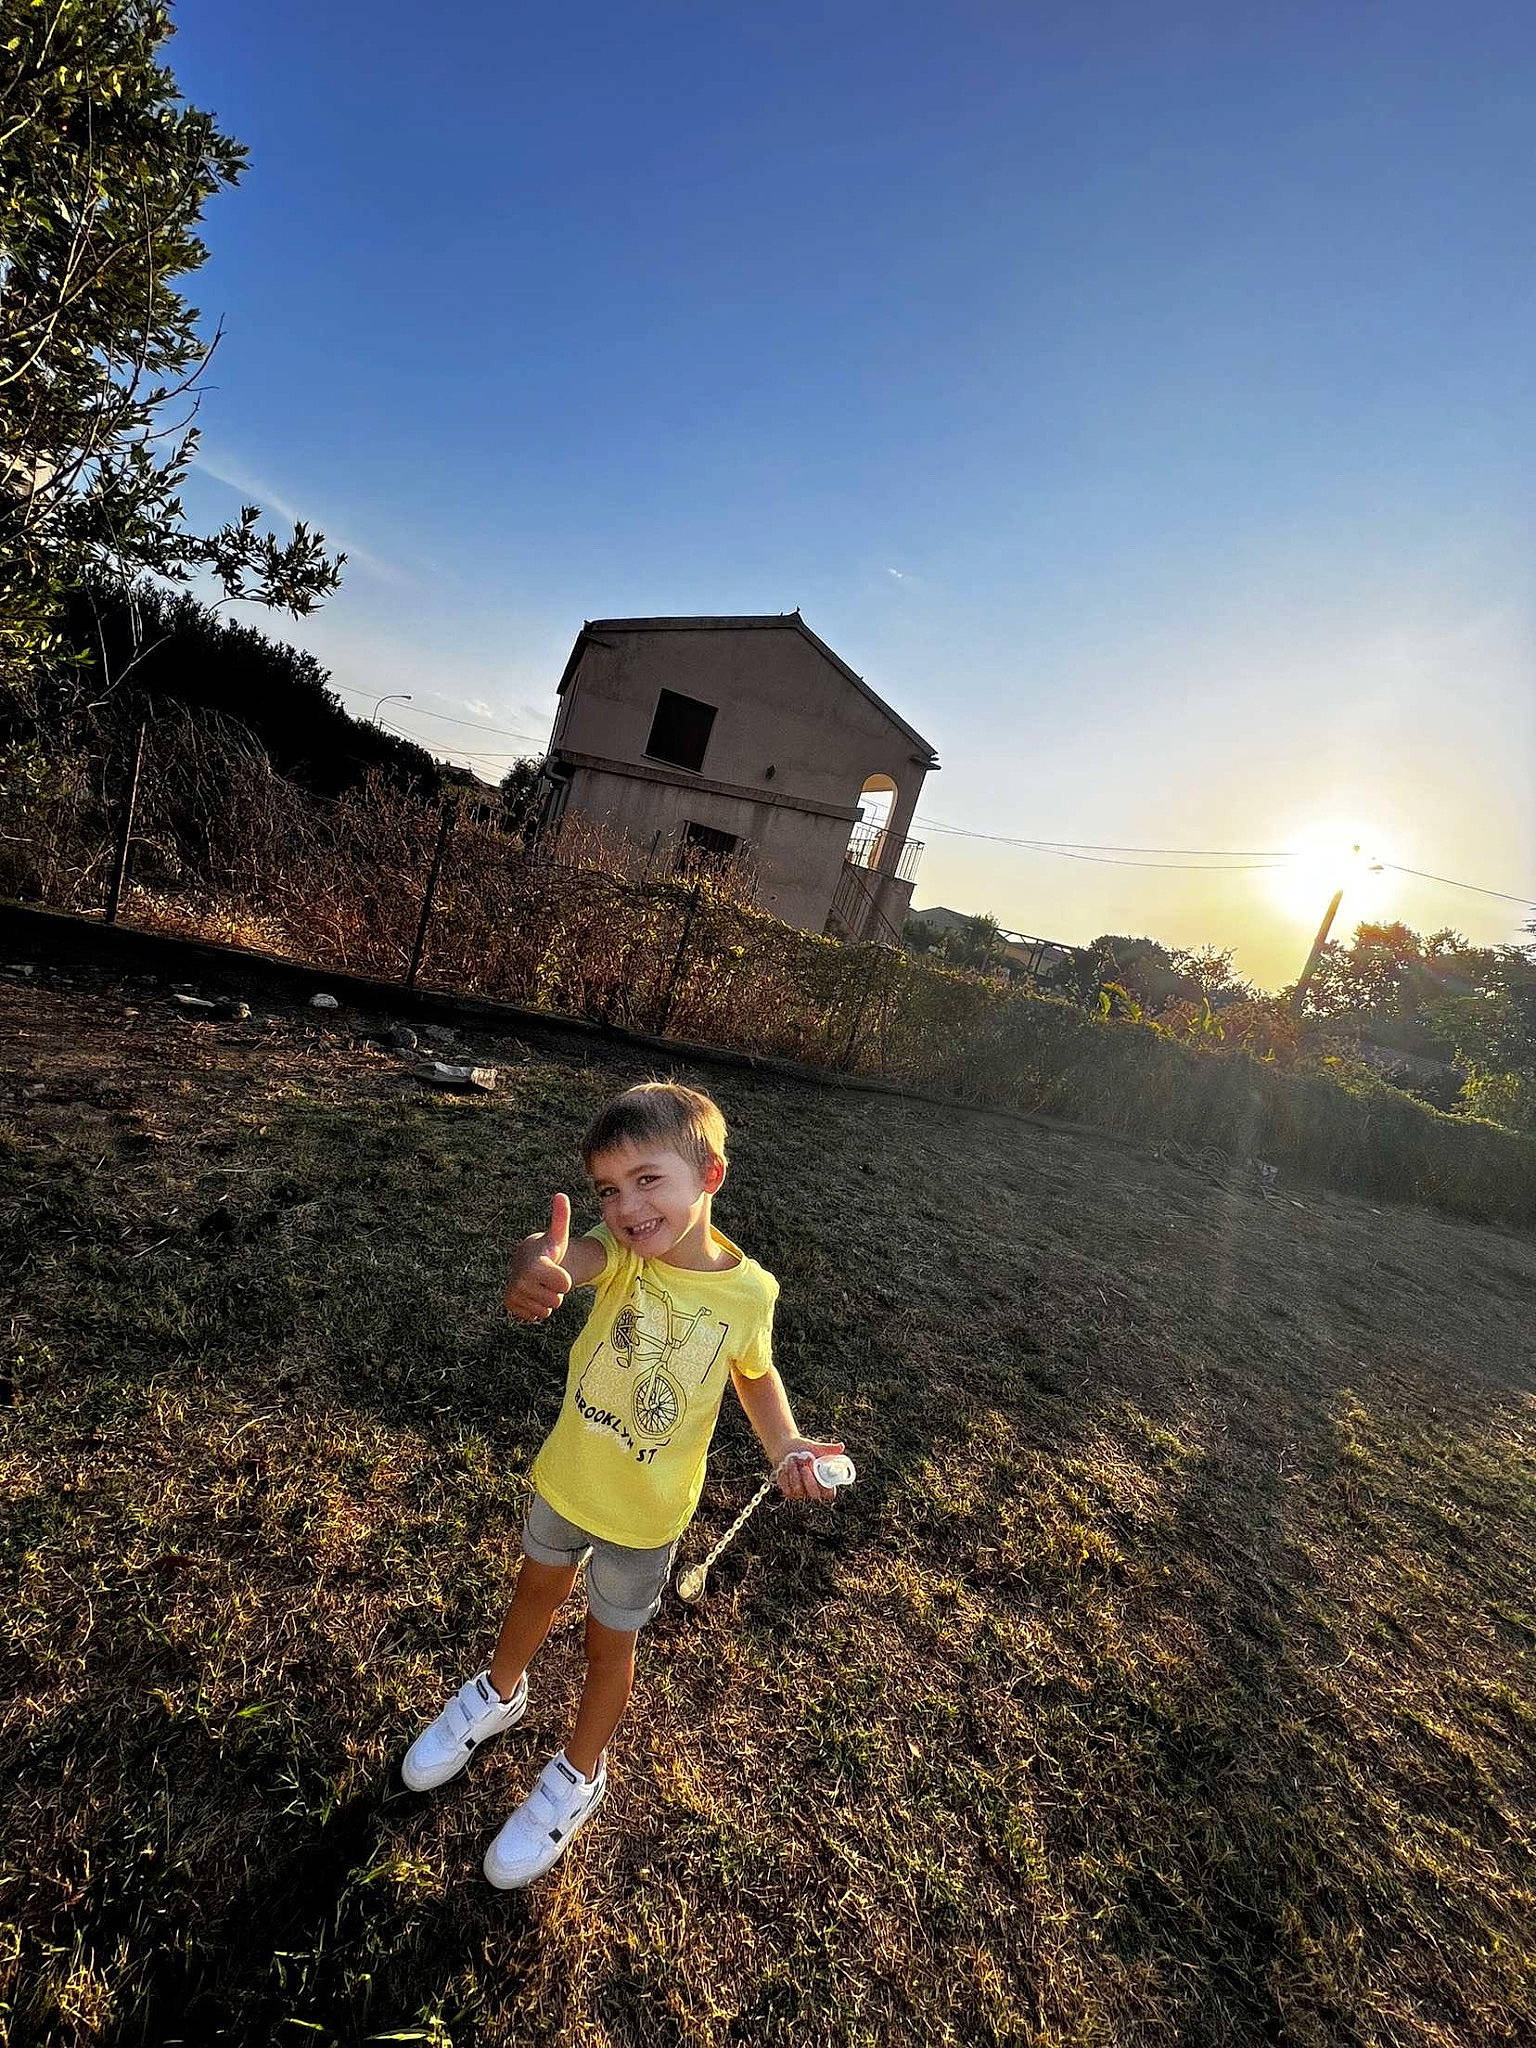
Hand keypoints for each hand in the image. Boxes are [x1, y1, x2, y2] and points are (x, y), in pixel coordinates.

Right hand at [504, 1193, 572, 1322]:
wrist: (526, 1262)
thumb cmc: (547, 1250)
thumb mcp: (557, 1236)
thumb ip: (561, 1218)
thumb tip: (561, 1195)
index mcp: (534, 1266)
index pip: (566, 1285)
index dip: (564, 1278)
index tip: (554, 1267)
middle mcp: (520, 1281)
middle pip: (556, 1300)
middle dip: (555, 1291)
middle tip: (546, 1277)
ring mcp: (514, 1295)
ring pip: (546, 1310)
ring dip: (546, 1300)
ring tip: (539, 1284)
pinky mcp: (510, 1306)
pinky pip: (535, 1316)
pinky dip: (536, 1308)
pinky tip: (531, 1294)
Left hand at [775, 1437, 846, 1504]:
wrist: (785, 1448)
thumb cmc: (804, 1449)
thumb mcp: (816, 1448)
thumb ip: (829, 1449)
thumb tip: (841, 1446)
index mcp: (824, 1482)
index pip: (829, 1493)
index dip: (826, 1487)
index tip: (818, 1472)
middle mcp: (813, 1491)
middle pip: (814, 1495)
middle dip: (808, 1479)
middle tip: (804, 1465)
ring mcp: (800, 1494)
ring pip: (798, 1490)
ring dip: (794, 1472)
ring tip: (792, 1459)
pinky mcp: (788, 1493)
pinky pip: (787, 1489)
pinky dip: (785, 1475)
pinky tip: (785, 1465)